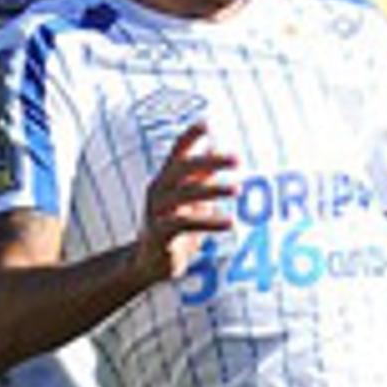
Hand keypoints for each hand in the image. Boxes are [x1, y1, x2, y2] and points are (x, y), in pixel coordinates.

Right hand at [137, 124, 235, 291]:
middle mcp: (158, 190)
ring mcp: (156, 211)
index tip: (208, 123)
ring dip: (213, 189)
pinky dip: (208, 221)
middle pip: (182, 168)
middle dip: (210, 160)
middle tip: (238, 158)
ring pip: (184, 194)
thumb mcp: (190, 201)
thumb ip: (201, 177)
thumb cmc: (174, 227)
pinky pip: (184, 223)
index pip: (177, 152)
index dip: (190, 137)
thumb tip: (216, 148)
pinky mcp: (159, 233)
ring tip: (238, 188)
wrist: (148, 263)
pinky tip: (230, 222)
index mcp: (167, 179)